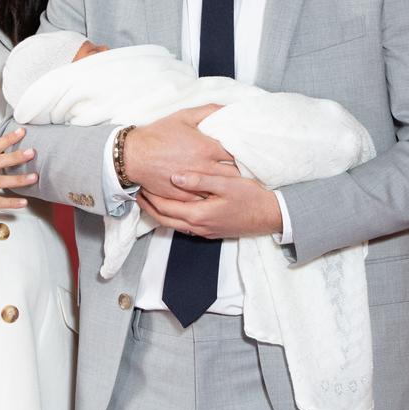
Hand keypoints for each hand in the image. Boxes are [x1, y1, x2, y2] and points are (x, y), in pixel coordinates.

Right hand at [123, 106, 238, 200]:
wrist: (134, 156)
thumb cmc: (158, 134)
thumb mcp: (184, 116)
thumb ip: (209, 110)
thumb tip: (228, 109)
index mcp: (207, 148)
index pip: (238, 153)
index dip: (246, 153)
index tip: (251, 153)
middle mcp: (204, 168)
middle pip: (234, 174)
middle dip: (242, 171)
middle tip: (249, 169)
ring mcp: (195, 184)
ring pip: (221, 189)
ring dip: (230, 186)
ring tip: (238, 183)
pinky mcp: (185, 196)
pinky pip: (205, 199)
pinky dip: (213, 196)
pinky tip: (218, 194)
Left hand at [137, 173, 282, 238]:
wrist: (270, 216)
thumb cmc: (251, 198)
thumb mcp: (226, 184)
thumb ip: (200, 180)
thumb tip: (175, 177)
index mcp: (198, 214)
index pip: (164, 207)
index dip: (150, 197)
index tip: (140, 184)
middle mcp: (198, 227)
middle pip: (164, 219)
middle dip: (148, 206)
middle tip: (137, 192)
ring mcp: (204, 231)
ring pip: (173, 224)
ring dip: (159, 212)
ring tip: (150, 198)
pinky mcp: (210, 231)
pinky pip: (184, 225)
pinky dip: (172, 216)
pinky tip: (172, 205)